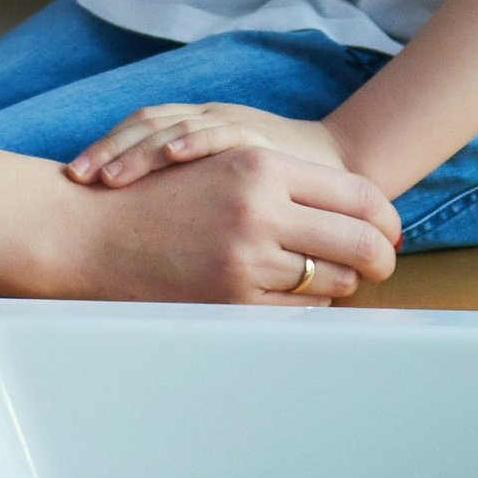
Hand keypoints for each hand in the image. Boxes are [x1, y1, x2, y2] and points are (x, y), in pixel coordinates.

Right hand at [57, 139, 397, 304]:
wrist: (86, 230)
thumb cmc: (153, 192)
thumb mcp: (220, 164)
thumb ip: (283, 182)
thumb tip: (355, 212)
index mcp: (261, 167)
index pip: (359, 197)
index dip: (386, 219)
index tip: (391, 232)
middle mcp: (260, 210)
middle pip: (361, 243)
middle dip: (381, 259)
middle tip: (383, 265)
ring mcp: (246, 259)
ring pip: (332, 281)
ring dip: (339, 282)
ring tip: (329, 276)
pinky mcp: (231, 301)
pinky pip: (297, 313)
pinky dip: (304, 307)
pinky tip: (290, 294)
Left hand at [68, 101, 351, 188]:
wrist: (335, 173)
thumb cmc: (268, 191)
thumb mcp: (217, 191)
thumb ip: (183, 199)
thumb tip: (124, 230)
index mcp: (191, 133)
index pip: (137, 132)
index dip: (103, 150)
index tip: (69, 181)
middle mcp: (205, 122)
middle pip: (145, 127)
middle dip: (108, 151)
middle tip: (78, 178)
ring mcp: (231, 126)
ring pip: (175, 128)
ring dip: (140, 150)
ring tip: (110, 176)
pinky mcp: (260, 139)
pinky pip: (222, 133)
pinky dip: (194, 141)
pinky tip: (172, 154)